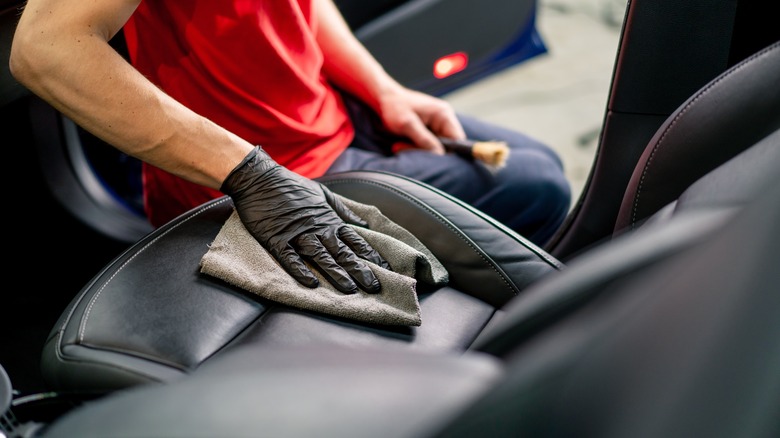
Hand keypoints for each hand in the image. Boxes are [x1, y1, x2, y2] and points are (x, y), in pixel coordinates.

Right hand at [221, 147, 389, 293]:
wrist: (260, 178)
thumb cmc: (291, 185)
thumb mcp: (322, 194)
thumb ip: (343, 211)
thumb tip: (363, 223)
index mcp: (328, 219)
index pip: (354, 240)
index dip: (370, 255)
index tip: (385, 269)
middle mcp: (316, 228)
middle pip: (342, 252)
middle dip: (359, 270)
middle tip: (374, 286)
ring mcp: (296, 234)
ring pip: (320, 257)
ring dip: (335, 273)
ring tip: (349, 289)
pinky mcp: (276, 239)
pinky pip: (289, 257)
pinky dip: (300, 270)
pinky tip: (310, 283)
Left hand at [377, 87, 465, 153]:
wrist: (384, 99)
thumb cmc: (395, 106)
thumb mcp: (407, 124)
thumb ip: (424, 139)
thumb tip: (439, 154)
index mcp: (444, 115)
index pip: (457, 139)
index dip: (450, 153)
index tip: (434, 161)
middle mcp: (443, 121)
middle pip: (446, 146)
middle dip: (428, 152)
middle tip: (407, 149)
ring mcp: (435, 127)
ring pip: (434, 148)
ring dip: (418, 150)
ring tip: (400, 145)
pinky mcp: (427, 132)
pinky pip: (426, 146)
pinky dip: (414, 148)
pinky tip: (402, 144)